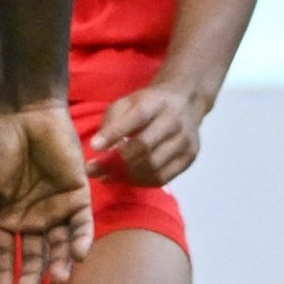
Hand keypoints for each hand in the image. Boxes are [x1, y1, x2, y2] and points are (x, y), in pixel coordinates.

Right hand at [0, 101, 93, 283]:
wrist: (26, 113)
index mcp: (4, 218)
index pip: (4, 254)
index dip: (3, 274)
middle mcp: (31, 218)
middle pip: (34, 254)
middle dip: (33, 275)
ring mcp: (56, 207)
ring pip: (60, 243)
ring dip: (61, 263)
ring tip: (59, 280)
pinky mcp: (78, 193)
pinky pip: (82, 222)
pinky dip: (82, 238)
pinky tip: (79, 254)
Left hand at [90, 81, 208, 188]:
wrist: (185, 103)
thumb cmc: (148, 105)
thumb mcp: (127, 103)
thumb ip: (112, 121)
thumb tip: (98, 149)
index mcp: (157, 102)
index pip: (138, 116)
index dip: (115, 132)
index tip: (94, 146)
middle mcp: (175, 120)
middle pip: (145, 146)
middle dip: (116, 162)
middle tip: (93, 171)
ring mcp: (186, 140)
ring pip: (153, 166)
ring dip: (126, 175)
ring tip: (107, 176)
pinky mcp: (190, 157)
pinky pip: (162, 178)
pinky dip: (140, 182)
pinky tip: (127, 178)